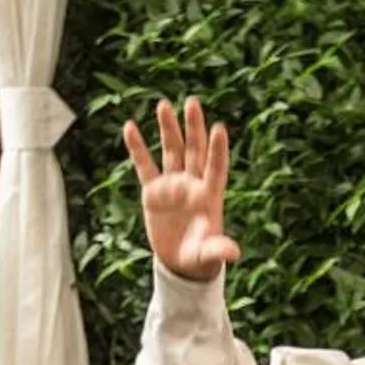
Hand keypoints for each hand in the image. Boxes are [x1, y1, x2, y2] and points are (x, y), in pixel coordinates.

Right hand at [121, 96, 242, 281]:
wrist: (180, 261)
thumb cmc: (200, 256)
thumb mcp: (208, 254)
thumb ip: (219, 249)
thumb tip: (234, 253)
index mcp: (210, 195)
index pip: (216, 167)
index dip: (218, 149)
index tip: (219, 128)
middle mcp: (193, 183)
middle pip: (194, 150)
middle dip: (193, 127)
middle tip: (192, 103)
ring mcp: (173, 184)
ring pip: (171, 150)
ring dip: (168, 129)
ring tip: (163, 105)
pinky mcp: (153, 191)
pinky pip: (144, 165)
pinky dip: (137, 147)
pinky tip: (130, 127)